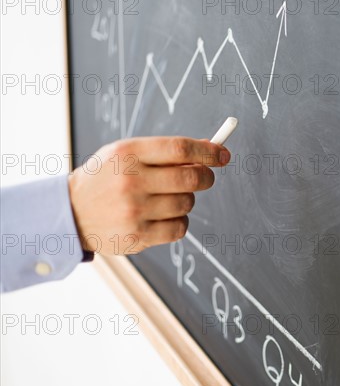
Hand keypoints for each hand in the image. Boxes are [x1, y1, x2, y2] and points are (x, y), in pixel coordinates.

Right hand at [68, 136, 230, 254]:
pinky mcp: (137, 236)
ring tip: (166, 198)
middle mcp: (131, 181)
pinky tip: (163, 216)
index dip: (207, 151)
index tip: (222, 155)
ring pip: (187, 204)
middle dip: (205, 177)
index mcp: (127, 153)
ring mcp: (134, 211)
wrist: (71, 213)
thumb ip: (162, 152)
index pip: (179, 149)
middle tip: (204, 177)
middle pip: (190, 178)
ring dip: (186, 200)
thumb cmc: (105, 179)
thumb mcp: (123, 154)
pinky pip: (179, 228)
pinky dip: (179, 221)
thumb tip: (209, 153)